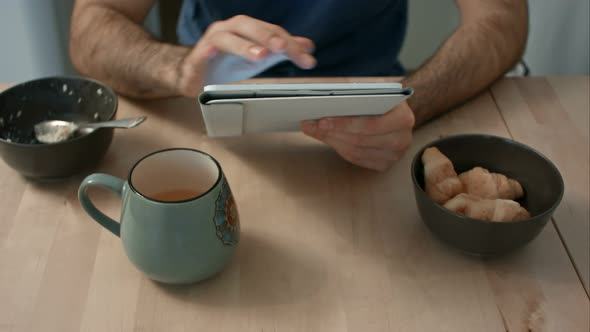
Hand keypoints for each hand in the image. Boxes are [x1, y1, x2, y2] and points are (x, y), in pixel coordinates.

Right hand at [174, 15, 315, 96]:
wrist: (196, 73)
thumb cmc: (227, 62)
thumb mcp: (259, 56)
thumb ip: (282, 51)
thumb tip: (307, 46)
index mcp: (246, 29)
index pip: (271, 32)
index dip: (290, 44)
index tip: (307, 58)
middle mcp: (229, 29)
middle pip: (250, 27)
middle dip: (268, 37)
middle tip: (283, 48)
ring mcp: (212, 40)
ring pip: (228, 37)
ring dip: (245, 45)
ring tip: (261, 56)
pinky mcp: (199, 56)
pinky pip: (204, 51)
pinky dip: (211, 50)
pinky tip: (217, 53)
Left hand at [301, 101, 414, 170]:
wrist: (398, 112)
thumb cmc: (383, 100)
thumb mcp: (373, 92)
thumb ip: (351, 97)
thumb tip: (321, 106)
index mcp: (402, 117)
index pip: (369, 124)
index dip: (344, 123)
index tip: (322, 120)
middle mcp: (402, 138)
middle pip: (360, 140)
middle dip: (332, 132)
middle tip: (311, 125)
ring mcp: (394, 154)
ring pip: (355, 151)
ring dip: (332, 140)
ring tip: (314, 129)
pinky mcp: (385, 164)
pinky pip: (357, 159)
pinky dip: (340, 149)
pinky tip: (328, 138)